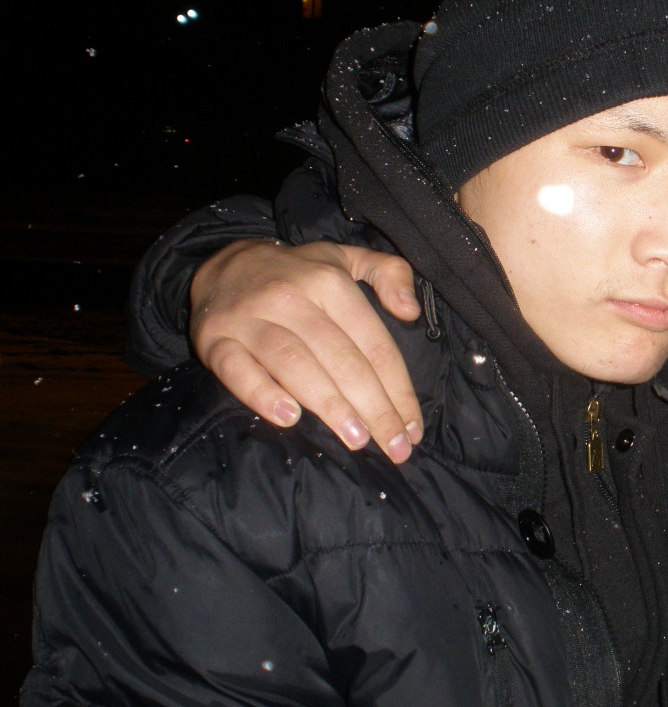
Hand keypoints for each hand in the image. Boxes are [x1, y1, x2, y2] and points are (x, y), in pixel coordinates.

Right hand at [190, 240, 422, 461]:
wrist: (224, 263)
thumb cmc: (299, 273)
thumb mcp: (348, 258)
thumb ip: (390, 273)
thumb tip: (411, 311)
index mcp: (329, 282)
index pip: (373, 342)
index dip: (398, 387)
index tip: (413, 427)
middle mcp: (290, 298)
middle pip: (340, 359)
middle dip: (373, 407)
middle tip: (395, 448)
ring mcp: (249, 319)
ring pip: (295, 365)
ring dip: (328, 405)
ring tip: (356, 439)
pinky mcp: (215, 340)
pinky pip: (237, 370)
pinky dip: (262, 394)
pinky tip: (288, 418)